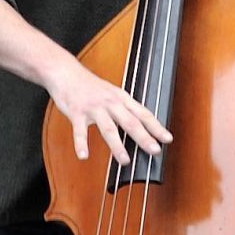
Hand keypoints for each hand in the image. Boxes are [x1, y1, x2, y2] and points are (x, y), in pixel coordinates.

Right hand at [47, 61, 170, 162]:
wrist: (66, 73)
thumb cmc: (88, 85)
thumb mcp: (111, 93)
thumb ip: (123, 108)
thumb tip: (138, 125)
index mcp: (121, 98)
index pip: (143, 114)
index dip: (156, 127)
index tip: (167, 139)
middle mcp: (110, 103)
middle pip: (130, 122)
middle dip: (144, 137)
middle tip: (154, 151)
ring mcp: (94, 108)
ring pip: (108, 128)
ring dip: (117, 146)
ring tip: (125, 161)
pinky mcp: (76, 112)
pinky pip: (79, 131)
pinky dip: (81, 144)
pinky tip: (83, 156)